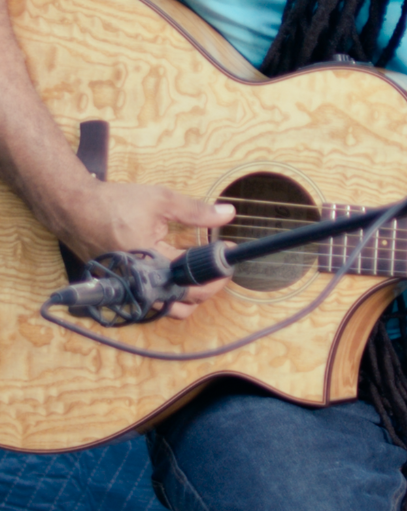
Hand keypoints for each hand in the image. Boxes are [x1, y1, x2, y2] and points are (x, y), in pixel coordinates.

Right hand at [62, 180, 235, 318]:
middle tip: (217, 269)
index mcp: (150, 262)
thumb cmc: (114, 203)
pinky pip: (153, 303)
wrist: (74, 208)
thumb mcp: (161, 201)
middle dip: (207, 288)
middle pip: (184, 303)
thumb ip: (196, 211)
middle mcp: (139, 283)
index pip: (194, 276)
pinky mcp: (122, 290)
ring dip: (188, 297)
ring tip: (200, 275)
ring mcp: (129, 290)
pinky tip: (178, 276)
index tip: (228, 252)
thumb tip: (228, 214)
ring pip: (168, 309)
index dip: (217, 267)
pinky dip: (170, 295)